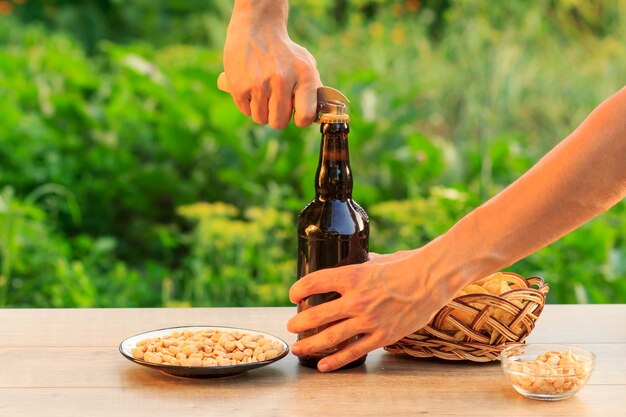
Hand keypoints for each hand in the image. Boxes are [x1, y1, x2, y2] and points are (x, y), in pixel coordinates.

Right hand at [223, 8, 320, 128]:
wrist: (256, 29)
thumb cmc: (285, 53)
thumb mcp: (306, 64)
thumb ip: (314, 90)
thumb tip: (317, 118)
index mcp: (304, 75)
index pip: (306, 116)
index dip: (301, 120)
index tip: (297, 115)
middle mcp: (282, 80)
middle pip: (279, 122)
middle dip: (278, 117)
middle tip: (276, 102)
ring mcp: (259, 84)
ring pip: (261, 119)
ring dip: (262, 111)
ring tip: (263, 93)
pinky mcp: (239, 86)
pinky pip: (246, 111)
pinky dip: (248, 104)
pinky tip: (251, 87)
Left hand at [286, 249, 452, 372]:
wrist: (432, 279)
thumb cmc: (406, 265)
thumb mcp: (378, 259)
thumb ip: (363, 263)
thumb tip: (357, 258)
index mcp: (352, 276)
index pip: (313, 283)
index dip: (298, 290)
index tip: (293, 295)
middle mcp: (356, 300)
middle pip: (316, 315)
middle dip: (298, 323)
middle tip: (291, 326)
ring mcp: (368, 320)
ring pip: (330, 337)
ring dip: (309, 344)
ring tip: (298, 347)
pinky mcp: (381, 336)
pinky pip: (352, 352)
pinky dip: (334, 360)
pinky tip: (322, 365)